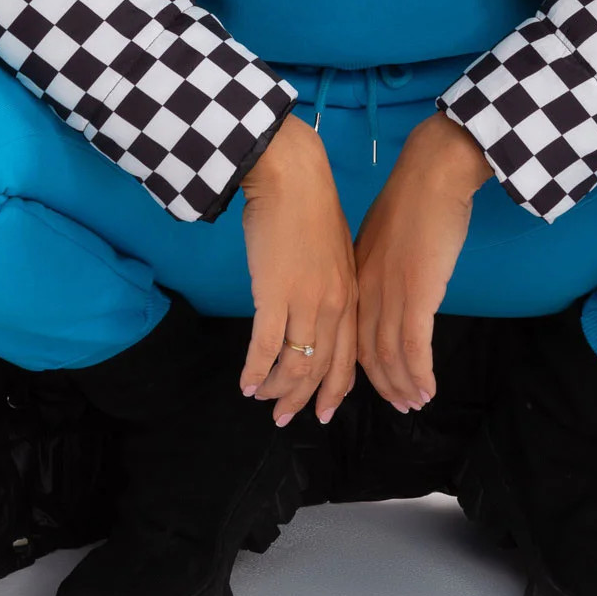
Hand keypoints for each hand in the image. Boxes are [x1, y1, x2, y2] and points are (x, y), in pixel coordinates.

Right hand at [238, 112, 357, 427]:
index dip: (335, 390)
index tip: (324, 412)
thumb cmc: (309, 205)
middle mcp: (334, 305)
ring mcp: (306, 302)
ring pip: (295, 366)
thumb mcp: (334, 251)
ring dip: (276, 390)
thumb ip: (331, 284)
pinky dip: (255, 373)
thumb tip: (314, 305)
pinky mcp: (275, 295)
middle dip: (303, 401)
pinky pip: (265, 349)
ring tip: (260, 400)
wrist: (292, 176)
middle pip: (322, 370)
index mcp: (351, 295)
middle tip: (285, 418)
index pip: (347, 357)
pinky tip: (245, 385)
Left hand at [354, 110, 489, 412]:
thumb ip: (381, 266)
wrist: (432, 173)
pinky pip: (414, 347)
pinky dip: (420, 374)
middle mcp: (367, 290)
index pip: (349, 333)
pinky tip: (428, 391)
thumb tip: (392, 284)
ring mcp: (390, 292)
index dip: (356, 366)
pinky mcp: (417, 293)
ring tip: (415, 405)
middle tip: (398, 408)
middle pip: (365, 352)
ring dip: (402, 386)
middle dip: (379, 386)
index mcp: (357, 277)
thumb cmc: (415, 197)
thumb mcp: (385, 235)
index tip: (368, 386)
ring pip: (389, 355)